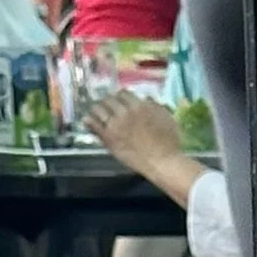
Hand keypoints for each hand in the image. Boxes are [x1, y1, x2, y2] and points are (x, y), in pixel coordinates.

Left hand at [83, 92, 200, 203]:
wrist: (162, 162)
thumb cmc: (169, 143)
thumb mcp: (167, 119)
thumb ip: (156, 106)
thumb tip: (146, 98)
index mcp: (139, 106)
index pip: (123, 93)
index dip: (120, 96)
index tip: (119, 100)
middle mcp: (124, 112)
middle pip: (109, 99)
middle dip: (107, 101)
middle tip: (107, 106)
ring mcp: (115, 124)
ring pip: (98, 109)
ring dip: (96, 109)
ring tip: (96, 112)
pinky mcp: (109, 137)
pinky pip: (94, 125)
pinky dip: (89, 121)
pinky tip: (87, 121)